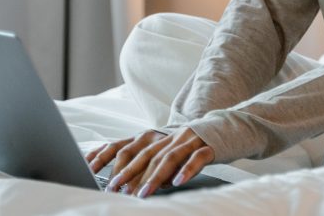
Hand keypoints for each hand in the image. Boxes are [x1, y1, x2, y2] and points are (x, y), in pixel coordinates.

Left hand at [85, 127, 214, 197]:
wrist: (228, 128)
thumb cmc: (194, 145)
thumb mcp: (169, 150)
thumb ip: (151, 164)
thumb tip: (131, 185)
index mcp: (157, 136)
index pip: (127, 145)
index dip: (110, 158)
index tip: (95, 173)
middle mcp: (170, 136)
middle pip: (145, 153)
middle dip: (129, 172)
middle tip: (116, 189)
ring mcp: (190, 139)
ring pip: (168, 158)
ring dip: (154, 177)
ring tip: (142, 194)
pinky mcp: (208, 145)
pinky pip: (196, 158)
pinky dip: (186, 171)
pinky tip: (178, 183)